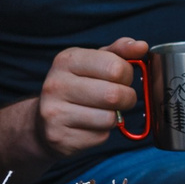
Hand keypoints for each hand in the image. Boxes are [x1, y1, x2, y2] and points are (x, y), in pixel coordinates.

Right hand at [36, 38, 148, 155]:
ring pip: (109, 118)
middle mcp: (56, 85)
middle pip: (114, 94)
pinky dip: (102, 133)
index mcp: (67, 60)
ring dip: (114, 117)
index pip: (115, 67)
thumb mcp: (94, 63)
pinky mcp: (59, 138)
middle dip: (127, 98)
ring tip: (102, 112)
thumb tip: (142, 46)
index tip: (121, 78)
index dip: (127, 74)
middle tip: (120, 98)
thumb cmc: (76, 87)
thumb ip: (119, 52)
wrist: (43, 123)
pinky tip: (89, 126)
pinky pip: (100, 137)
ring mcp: (54, 113)